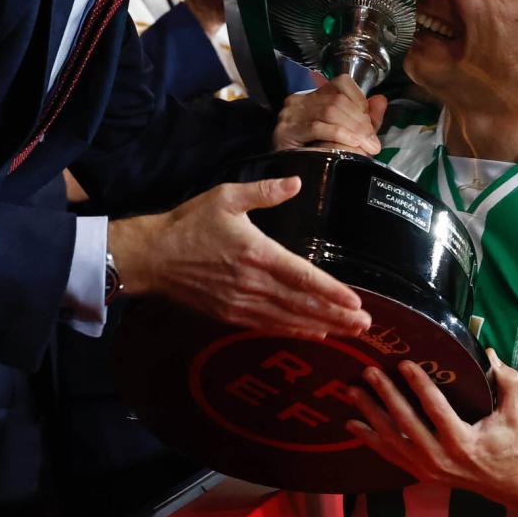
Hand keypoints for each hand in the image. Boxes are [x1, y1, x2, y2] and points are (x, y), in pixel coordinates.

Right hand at [109, 177, 371, 338]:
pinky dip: (293, 331)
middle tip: (365, 325)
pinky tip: (313, 333)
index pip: (303, 277)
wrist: (152, 257)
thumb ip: (265, 192)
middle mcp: (252, 283)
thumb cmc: (189, 223)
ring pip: (288, 319)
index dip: (331, 292)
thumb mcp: (226, 196)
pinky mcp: (229, 315)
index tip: (356, 302)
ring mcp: (240, 303)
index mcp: (256, 253)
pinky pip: (268, 326)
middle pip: (302, 304)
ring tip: (348, 332)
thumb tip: (297, 182)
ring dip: (320, 326)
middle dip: (336, 315)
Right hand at [274, 74, 385, 154]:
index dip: (360, 100)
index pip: (342, 84)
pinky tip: (352, 144)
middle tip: (372, 142)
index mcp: (315, 96)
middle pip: (338, 100)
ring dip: (354, 129)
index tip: (370, 122)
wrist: (293, 182)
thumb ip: (365, 118)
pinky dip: (340, 134)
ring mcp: (291, 114)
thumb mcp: (348, 134)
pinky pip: (318, 127)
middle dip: (361, 121)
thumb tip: (381, 100)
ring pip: (330, 111)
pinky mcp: (286, 131)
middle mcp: (300, 100)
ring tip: (366, 146)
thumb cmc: (319, 156)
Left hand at [345, 350, 517, 505]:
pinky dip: (369, 439)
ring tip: (353, 391)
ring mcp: (427, 468)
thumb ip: (507, 382)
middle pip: (405, 423)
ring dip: (370, 414)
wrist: (507, 483)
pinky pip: (389, 455)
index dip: (419, 385)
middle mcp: (440, 457)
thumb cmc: (510, 444)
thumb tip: (488, 354)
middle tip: (369, 372)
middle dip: (385, 395)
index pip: (436, 409)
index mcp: (463, 442)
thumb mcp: (514, 414)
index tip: (404, 364)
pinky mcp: (419, 473)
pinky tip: (352, 423)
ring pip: (392, 439)